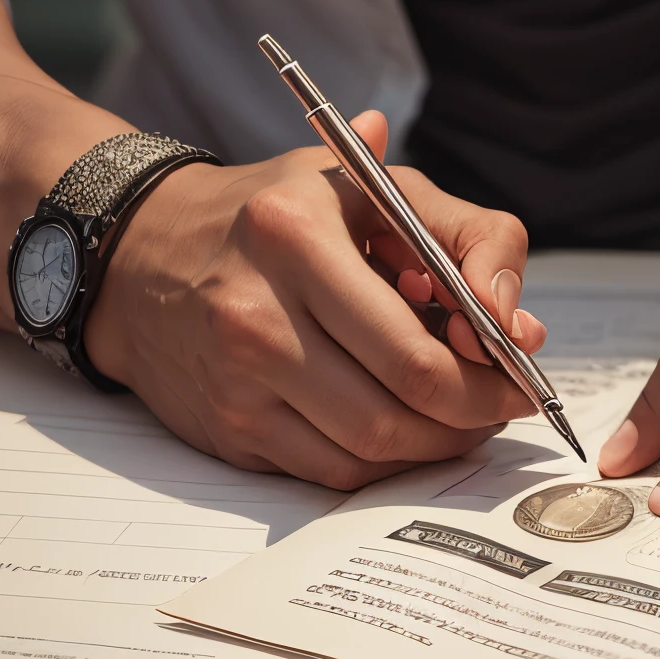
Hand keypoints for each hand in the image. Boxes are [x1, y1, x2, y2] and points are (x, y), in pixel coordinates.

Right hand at [86, 111, 547, 487]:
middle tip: (502, 406)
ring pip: (367, 451)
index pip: (414, 347)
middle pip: (397, 409)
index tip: (520, 372)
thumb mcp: (370, 187)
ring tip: (461, 416)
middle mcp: (257, 315)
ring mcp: (237, 383)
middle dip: (470, 418)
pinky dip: (383, 461)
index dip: (486, 376)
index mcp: (295, 237)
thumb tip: (520, 326)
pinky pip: (328, 471)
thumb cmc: (275, 213)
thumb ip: (466, 237)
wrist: (139, 252)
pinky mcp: (228, 430)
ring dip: (433, 446)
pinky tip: (405, 429)